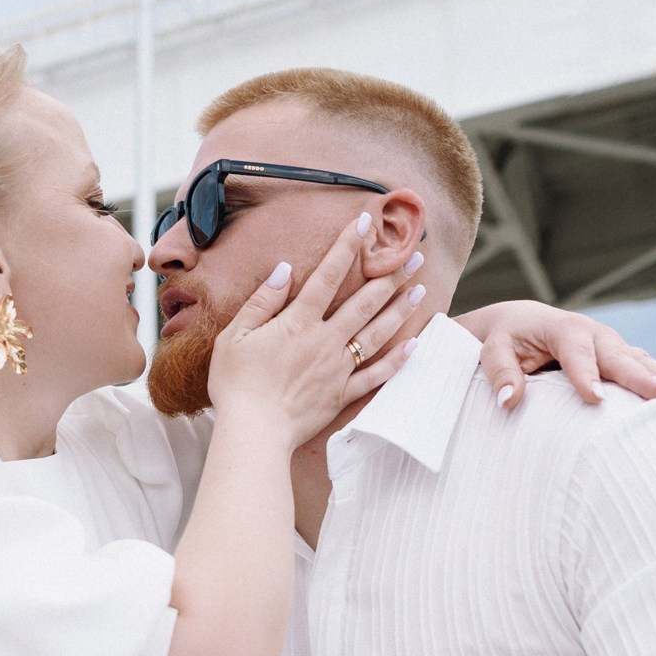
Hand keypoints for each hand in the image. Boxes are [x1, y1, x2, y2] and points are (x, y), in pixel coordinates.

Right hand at [207, 214, 421, 447]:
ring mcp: (337, 369)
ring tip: (420, 289)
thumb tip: (284, 269)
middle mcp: (324, 341)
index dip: (346, 247)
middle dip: (390, 274)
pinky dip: (396, 361)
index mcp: (298, 323)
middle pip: (364, 302)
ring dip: (400, 310)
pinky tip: (413, 346)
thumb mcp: (234, 337)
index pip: (327, 276)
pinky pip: (375, 376)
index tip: (364, 223)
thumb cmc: (236, 385)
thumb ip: (262, 301)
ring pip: (376, 334)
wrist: (253, 432)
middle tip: (415, 254)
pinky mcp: (342, 395)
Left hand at [462, 299, 655, 409]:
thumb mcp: (491, 351)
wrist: (520, 322)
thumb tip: (508, 401)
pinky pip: (643, 367)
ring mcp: (610, 344)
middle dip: (641, 376)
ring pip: (638, 361)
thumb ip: (500, 373)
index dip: (586, 376)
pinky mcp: (618, 356)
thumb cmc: (505, 339)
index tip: (595, 400)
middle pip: (618, 357)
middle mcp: (593, 333)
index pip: (576, 354)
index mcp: (563, 329)